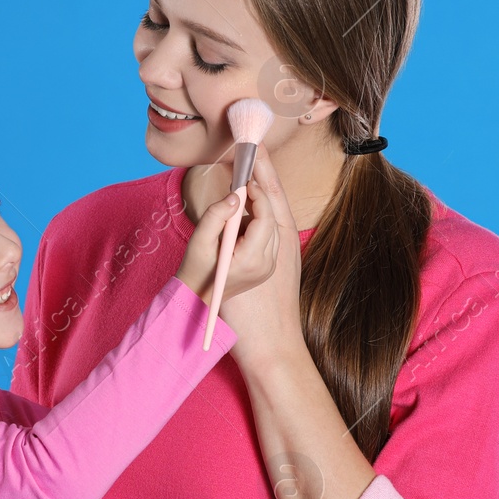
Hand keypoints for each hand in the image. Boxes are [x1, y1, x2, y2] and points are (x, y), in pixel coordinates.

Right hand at [176, 179, 278, 304]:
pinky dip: (259, 225)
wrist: (199, 295)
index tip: (247, 182)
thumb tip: (236, 196)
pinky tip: (242, 222)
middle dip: (261, 202)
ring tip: (241, 203)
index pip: (265, 220)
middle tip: (245, 186)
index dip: (259, 197)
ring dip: (260, 213)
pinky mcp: (267, 267)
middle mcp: (265, 265)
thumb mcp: (200, 239)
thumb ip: (216, 214)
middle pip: (272, 223)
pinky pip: (270, 239)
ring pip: (273, 230)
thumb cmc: (196, 268)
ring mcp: (268, 268)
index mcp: (251, 260)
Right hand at [218, 146, 306, 374]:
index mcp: (266, 243)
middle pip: (273, 200)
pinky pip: (270, 230)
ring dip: (261, 191)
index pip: (264, 197)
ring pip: (273, 215)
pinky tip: (249, 206)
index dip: (256, 172)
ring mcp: (283, 257)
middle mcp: (281, 246)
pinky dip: (261, 212)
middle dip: (262, 174)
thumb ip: (218, 221)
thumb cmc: (239, 312)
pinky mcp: (280, 266)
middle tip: (251, 148)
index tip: (248, 148)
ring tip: (249, 169)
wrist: (268, 350)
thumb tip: (232, 194)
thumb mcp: (215, 261)